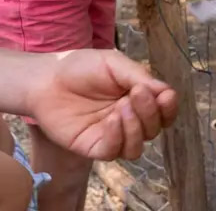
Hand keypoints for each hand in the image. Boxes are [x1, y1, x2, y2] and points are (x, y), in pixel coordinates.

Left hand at [26, 49, 177, 159]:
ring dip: (136, 128)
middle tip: (136, 94)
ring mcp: (111, 136)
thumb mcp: (114, 64)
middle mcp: (128, 120)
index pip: (163, 111)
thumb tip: (167, 92)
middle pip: (154, 130)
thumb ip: (140, 76)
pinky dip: (117, 137)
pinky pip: (114, 152)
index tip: (165, 96)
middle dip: (150, 113)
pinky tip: (111, 119)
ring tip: (122, 107)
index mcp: (136, 99)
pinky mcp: (93, 147)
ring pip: (137, 147)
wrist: (47, 79)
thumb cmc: (80, 67)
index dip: (168, 107)